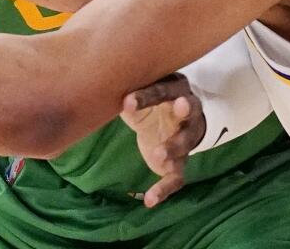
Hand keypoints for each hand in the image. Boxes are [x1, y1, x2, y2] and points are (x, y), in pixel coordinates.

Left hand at [121, 74, 206, 207]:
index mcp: (174, 88)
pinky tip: (150, 200)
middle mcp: (188, 111)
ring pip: (186, 142)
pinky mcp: (182, 161)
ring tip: (158, 156)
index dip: (146, 96)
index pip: (162, 89)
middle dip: (184, 109)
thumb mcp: (138, 94)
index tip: (127, 102)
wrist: (170, 119)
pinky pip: (177, 177)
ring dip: (173, 148)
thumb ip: (127, 96)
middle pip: (188, 109)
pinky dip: (164, 189)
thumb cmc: (149, 100)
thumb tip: (102, 94)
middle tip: (180, 107)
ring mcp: (187, 137)